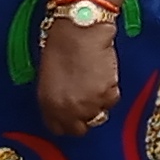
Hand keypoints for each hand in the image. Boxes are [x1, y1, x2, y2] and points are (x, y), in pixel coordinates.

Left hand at [36, 18, 118, 140]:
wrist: (80, 31)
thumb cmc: (60, 47)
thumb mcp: (48, 79)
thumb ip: (55, 100)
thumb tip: (65, 109)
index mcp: (48, 105)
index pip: (58, 129)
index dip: (66, 122)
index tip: (72, 116)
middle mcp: (67, 110)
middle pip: (80, 129)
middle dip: (83, 117)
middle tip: (87, 101)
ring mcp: (88, 104)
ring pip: (99, 114)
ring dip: (98, 102)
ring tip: (95, 82)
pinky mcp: (107, 94)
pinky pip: (112, 100)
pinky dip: (110, 90)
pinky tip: (103, 74)